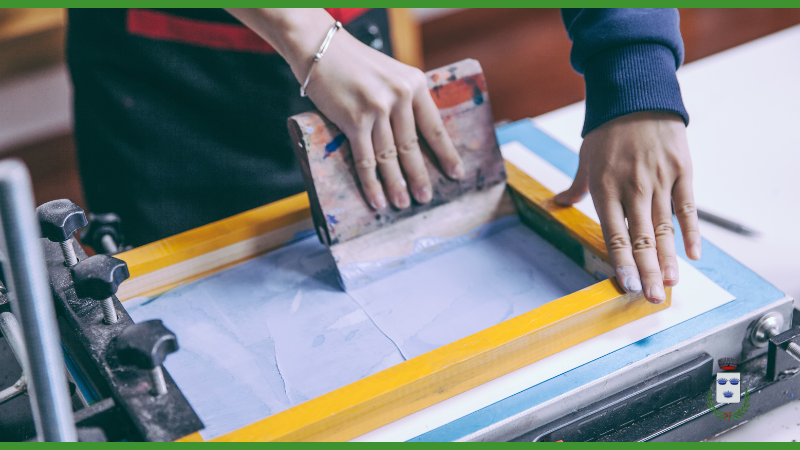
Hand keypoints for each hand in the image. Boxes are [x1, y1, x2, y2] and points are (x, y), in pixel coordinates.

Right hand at [303, 31, 464, 209]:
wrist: (320, 47)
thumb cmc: (353, 63)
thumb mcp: (390, 74)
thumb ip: (403, 99)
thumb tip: (413, 137)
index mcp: (415, 83)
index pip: (434, 126)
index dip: (446, 153)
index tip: (456, 173)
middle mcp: (399, 96)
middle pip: (412, 146)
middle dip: (419, 176)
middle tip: (426, 197)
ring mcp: (377, 109)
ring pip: (390, 157)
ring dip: (396, 185)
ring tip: (402, 203)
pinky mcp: (354, 120)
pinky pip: (365, 159)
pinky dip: (371, 183)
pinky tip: (377, 198)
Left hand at [555, 111, 700, 302]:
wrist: (637, 94)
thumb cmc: (607, 129)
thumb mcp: (586, 157)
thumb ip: (576, 186)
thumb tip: (556, 202)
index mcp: (605, 188)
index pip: (614, 235)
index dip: (622, 264)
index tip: (628, 287)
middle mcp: (632, 189)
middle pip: (641, 239)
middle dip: (648, 272)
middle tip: (653, 299)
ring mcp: (659, 181)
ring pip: (664, 228)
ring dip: (669, 259)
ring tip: (672, 284)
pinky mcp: (682, 171)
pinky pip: (687, 207)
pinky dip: (691, 231)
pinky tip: (693, 254)